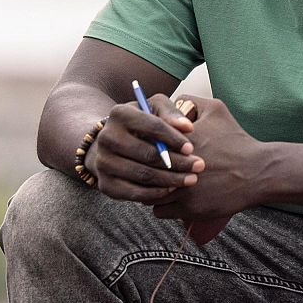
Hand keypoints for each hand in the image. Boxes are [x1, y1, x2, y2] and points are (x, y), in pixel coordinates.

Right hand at [87, 93, 202, 203]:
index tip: (191, 148)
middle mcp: (106, 137)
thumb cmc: (141, 124)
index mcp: (119, 113)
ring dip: (171, 179)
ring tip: (191, 179)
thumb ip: (171, 112)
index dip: (174, 138)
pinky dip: (157, 193)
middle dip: (177, 162)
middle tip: (199, 166)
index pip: (151, 126)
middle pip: (147, 154)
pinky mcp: (105, 185)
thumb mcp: (154, 109)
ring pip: (143, 175)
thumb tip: (187, 127)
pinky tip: (172, 189)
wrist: (111, 145)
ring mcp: (103, 162)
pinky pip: (135, 193)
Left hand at [151, 96, 268, 236]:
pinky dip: (162, 206)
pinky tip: (170, 199)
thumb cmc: (236, 139)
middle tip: (150, 169)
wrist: (258, 171)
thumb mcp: (215, 109)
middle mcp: (175, 165)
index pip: (142, 145)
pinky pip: (159, 210)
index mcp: (175, 141)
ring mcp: (180, 189)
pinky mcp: (188, 208)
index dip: (142, 148)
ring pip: (147, 193)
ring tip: (160, 185)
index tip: (147, 150)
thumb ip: (189, 101)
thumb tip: (169, 102)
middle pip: (142, 170)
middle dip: (144, 170)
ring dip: (151, 190)